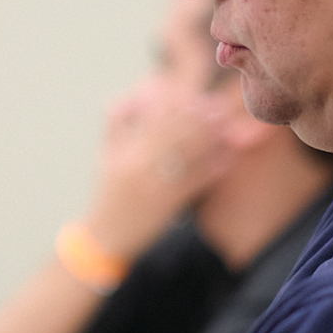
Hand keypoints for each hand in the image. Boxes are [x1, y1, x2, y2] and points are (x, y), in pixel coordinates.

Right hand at [85, 77, 240, 255]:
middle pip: (174, 137)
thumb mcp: (105, 156)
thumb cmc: (108, 193)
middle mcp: (140, 168)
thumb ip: (116, 123)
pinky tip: (226, 159)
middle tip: (220, 106)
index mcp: (124, 153)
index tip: (196, 98)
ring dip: (209, 140)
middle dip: (198, 120)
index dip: (176, 108)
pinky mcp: (168, 206)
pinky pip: (193, 184)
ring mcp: (155, 187)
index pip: (154, 124)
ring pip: (187, 158)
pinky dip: (211, 170)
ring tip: (227, 126)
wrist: (105, 237)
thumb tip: (131, 95)